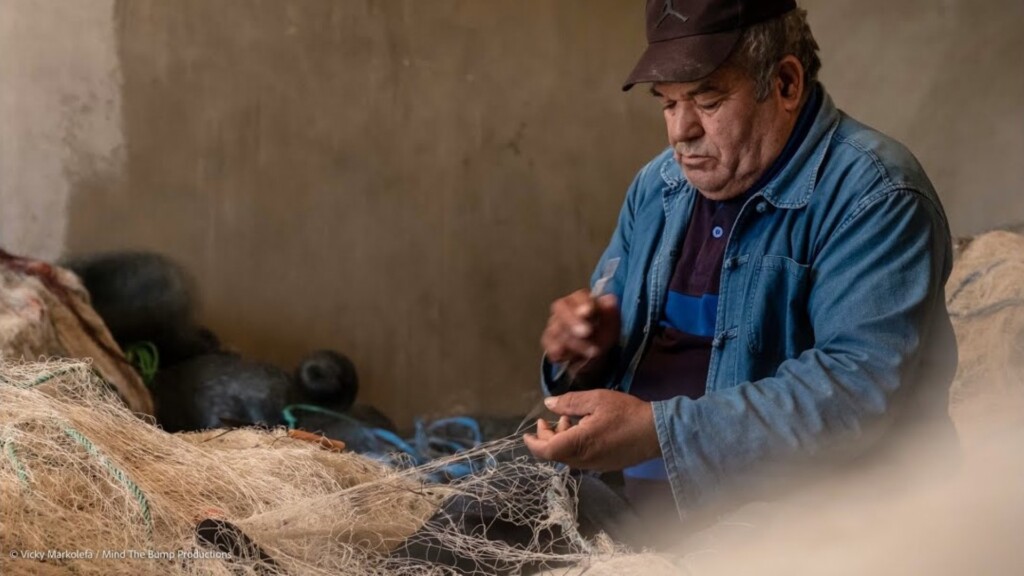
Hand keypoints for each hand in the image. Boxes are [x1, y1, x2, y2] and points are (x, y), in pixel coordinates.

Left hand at [523, 390, 660, 470]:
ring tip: (570, 419)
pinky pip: (580, 458)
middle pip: (554, 454)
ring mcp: (594, 466)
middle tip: (549, 418)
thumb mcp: (597, 400)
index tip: (528, 433)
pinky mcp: (604, 466)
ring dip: (561, 439)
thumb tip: (549, 403)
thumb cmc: (626, 413)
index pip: (545, 451)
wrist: (657, 432)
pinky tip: (584, 428)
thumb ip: (570, 402)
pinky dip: (574, 445)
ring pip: (567, 457)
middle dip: (547, 436)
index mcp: (578, 444)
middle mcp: (583, 460)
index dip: (533, 443)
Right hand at [541, 290, 619, 376]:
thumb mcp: (612, 324)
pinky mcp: (548, 341)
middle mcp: (564, 309)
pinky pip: (550, 345)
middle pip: (561, 309)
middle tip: (586, 332)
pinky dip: (560, 352)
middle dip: (573, 321)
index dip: (583, 303)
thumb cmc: (602, 332)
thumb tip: (610, 300)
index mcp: (581, 300)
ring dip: (575, 343)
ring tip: (592, 352)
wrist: (593, 353)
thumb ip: (611, 313)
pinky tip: (568, 357)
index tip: (589, 311)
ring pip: (557, 330)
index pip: (579, 297)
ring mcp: (554, 324)